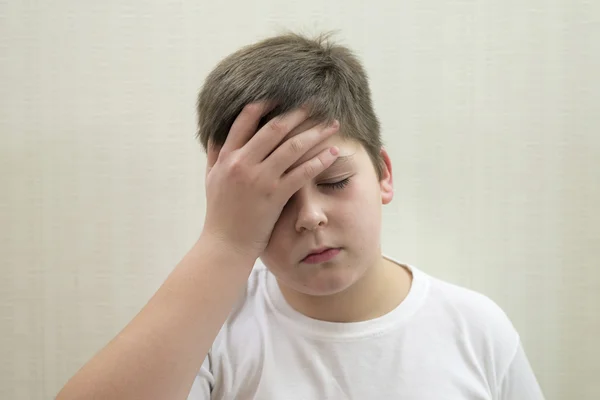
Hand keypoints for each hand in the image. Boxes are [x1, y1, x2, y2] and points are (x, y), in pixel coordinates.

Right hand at [201, 102, 339, 259]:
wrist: (225, 245)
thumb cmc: (220, 213)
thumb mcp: (211, 179)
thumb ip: (216, 154)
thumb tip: (216, 132)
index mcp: (227, 157)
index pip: (245, 121)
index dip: (265, 105)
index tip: (282, 96)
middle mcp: (242, 163)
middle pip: (274, 128)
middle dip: (298, 113)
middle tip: (316, 103)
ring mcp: (260, 179)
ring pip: (292, 147)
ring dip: (315, 133)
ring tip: (332, 124)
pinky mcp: (275, 195)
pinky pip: (302, 172)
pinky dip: (320, 160)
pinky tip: (334, 153)